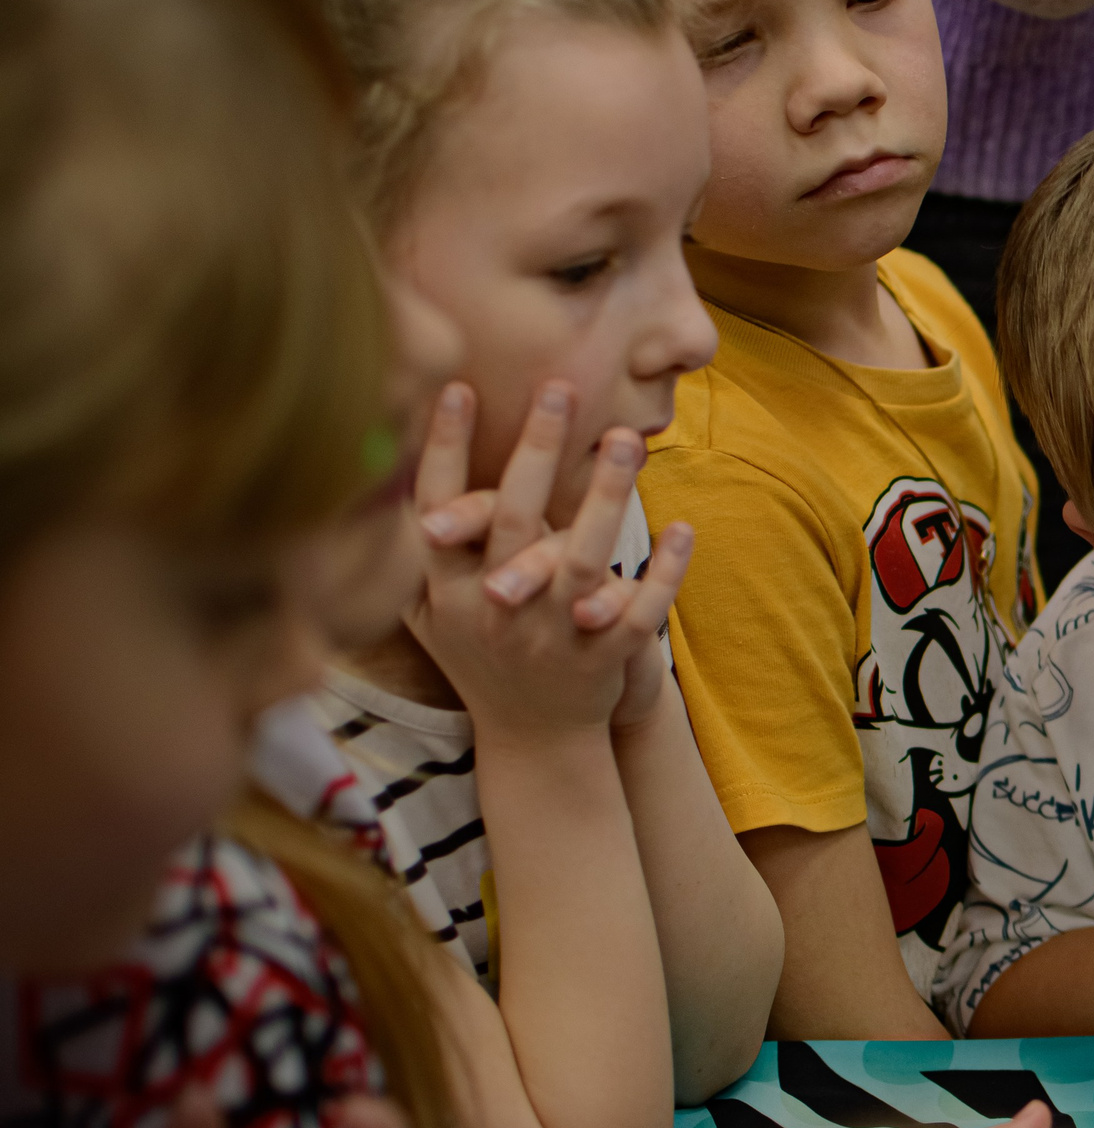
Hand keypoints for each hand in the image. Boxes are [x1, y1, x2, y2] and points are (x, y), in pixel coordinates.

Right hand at [409, 381, 690, 739]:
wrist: (533, 740)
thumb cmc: (483, 659)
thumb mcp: (432, 615)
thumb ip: (409, 558)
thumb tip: (374, 480)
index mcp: (448, 593)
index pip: (438, 509)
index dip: (444, 449)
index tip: (456, 386)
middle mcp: (495, 610)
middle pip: (513, 521)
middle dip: (534, 453)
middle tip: (558, 389)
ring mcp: (552, 634)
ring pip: (580, 560)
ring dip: (606, 495)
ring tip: (627, 437)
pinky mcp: (604, 655)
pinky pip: (639, 610)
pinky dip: (664, 572)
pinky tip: (684, 529)